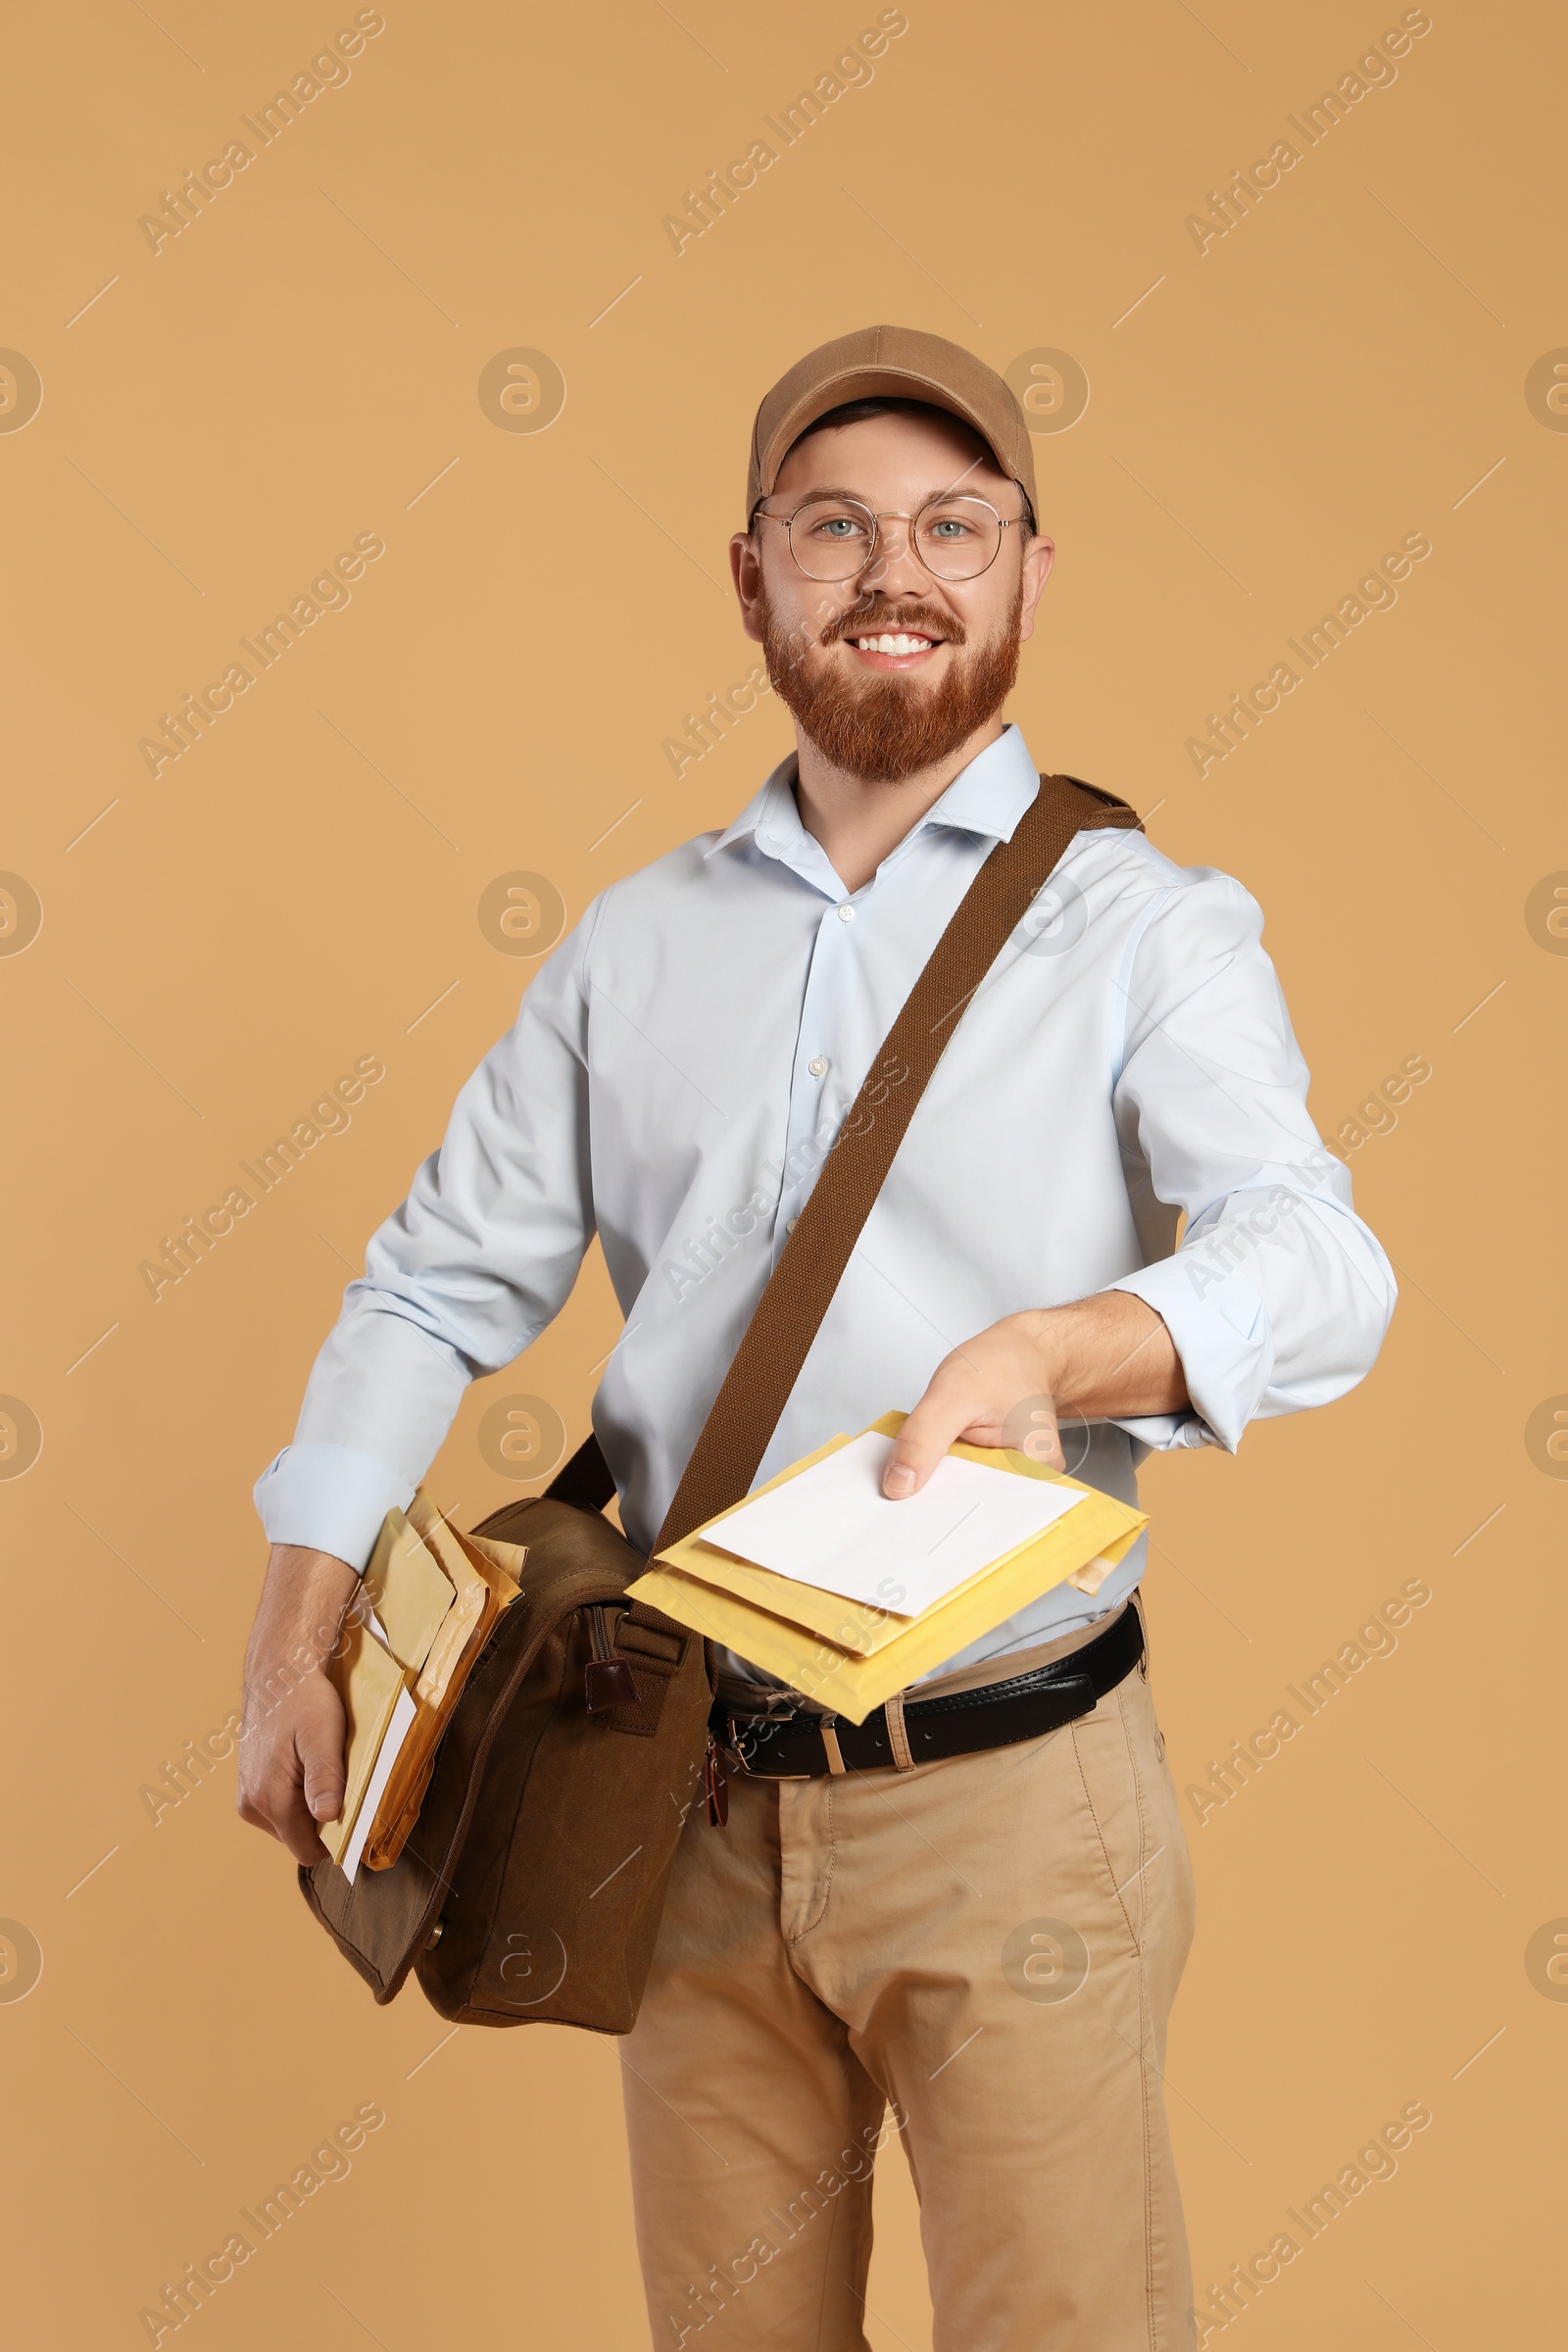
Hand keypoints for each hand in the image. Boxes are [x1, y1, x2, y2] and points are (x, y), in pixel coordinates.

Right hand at [237, 1545, 362, 1865]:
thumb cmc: (304, 1701)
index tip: (357, 1817)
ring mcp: (247, 1797)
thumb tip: (327, 1819)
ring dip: (311, 1804)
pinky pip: (281, 1806)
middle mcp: (251, 1806)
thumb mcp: (323, 1735)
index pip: (307, 1850)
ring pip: (291, 1823)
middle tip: (340, 1779)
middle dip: (323, 1818)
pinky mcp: (249, 1786)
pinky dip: (299, 1793)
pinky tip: (307, 1764)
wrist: (278, 1672)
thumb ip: (324, 1779)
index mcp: (268, 1799)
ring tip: (322, 1766)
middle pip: (299, 1837)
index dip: (335, 1841)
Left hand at [883, 1293, 1186, 1497]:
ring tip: (905, 1497)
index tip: (907, 1532)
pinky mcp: (994, 1475)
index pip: (989, 1517)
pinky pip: (963, 1487)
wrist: (1023, 1352)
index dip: (946, 1527)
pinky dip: (940, 1482)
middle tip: (895, 1520)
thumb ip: (924, 1437)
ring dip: (936, 1497)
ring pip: (966, 1502)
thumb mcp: (953, 1392)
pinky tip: (921, 1478)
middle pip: (977, 1516)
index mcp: (1035, 1470)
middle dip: (936, 1517)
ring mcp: (1012, 1482)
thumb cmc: (1002, 1366)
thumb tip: (899, 1486)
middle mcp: (1030, 1485)